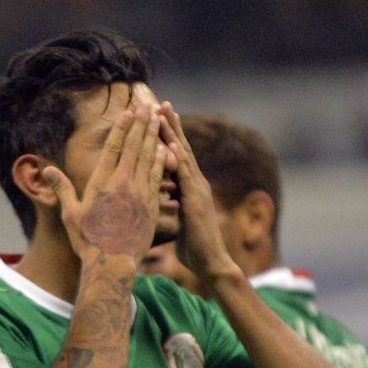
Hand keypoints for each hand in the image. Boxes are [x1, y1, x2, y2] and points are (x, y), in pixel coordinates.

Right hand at [42, 103, 164, 263]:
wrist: (113, 264)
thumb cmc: (88, 240)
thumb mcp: (70, 213)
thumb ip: (61, 188)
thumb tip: (46, 170)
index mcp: (101, 182)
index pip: (114, 147)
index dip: (122, 128)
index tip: (129, 112)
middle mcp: (122, 183)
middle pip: (134, 146)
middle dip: (141, 124)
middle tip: (148, 106)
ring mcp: (140, 193)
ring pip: (149, 157)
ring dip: (154, 136)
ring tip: (158, 120)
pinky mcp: (152, 204)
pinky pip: (158, 176)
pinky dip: (162, 159)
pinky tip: (166, 148)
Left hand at [158, 102, 235, 279]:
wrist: (211, 265)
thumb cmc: (193, 247)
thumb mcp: (178, 220)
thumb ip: (172, 204)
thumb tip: (161, 198)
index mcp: (189, 188)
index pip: (177, 156)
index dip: (168, 136)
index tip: (156, 116)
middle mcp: (195, 184)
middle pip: (181, 148)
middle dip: (170, 125)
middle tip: (160, 102)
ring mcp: (197, 191)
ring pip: (184, 157)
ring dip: (174, 134)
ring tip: (163, 113)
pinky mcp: (195, 203)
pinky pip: (186, 177)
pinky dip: (179, 160)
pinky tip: (172, 145)